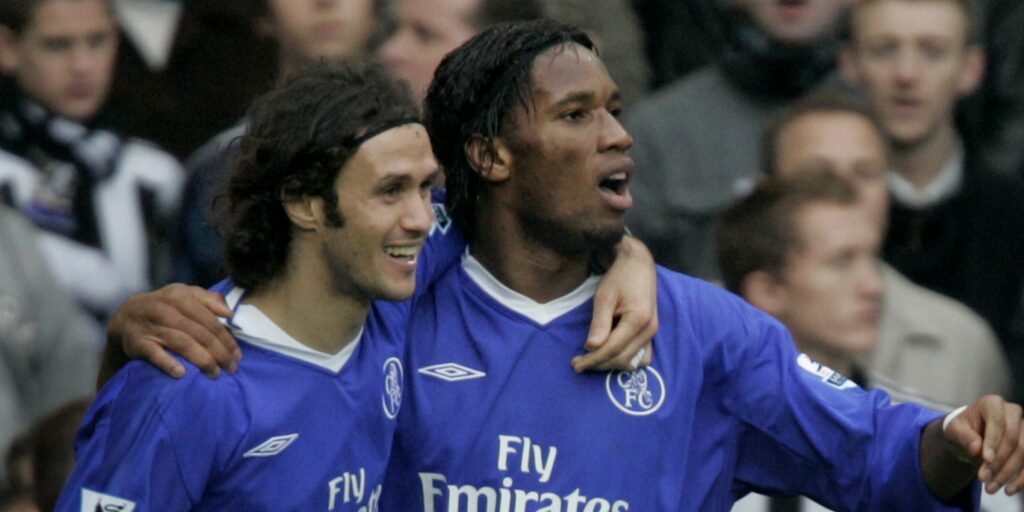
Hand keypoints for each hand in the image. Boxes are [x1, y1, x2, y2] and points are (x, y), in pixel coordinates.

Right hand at [107, 284, 238, 378]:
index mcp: (179, 297)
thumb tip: (230, 313)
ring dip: (202, 360)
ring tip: (215, 374)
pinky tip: (182, 374)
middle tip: (231, 368)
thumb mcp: (186, 295)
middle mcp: (165, 310)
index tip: (238, 355)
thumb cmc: (166, 306)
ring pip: (182, 343)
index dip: (226, 338)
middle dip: (219, 353)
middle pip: (199, 333)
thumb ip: (210, 300)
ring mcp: (150, 327)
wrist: (127, 315)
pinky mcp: (137, 342)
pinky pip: (154, 354)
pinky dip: (168, 363)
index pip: (209, 320)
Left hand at [573, 236, 657, 371]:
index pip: (613, 349)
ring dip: (611, 364)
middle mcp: (649, 330)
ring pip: (633, 361)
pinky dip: (624, 359)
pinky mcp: (652, 332)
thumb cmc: (619, 277)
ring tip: (592, 359)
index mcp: (638, 319)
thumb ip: (599, 323)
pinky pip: (641, 356)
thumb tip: (591, 348)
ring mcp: (653, 332)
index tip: (575, 365)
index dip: (593, 359)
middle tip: (578, 363)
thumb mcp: (604, 296)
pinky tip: (609, 355)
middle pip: (622, 358)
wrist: (638, 264)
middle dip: (599, 364)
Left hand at [944, 395, 1023, 493]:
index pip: (998, 422)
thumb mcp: (955, 430)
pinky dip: (1021, 478)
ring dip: (1009, 473)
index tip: (986, 460)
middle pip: (1013, 439)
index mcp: (992, 404)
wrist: (972, 434)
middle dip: (999, 462)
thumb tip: (977, 448)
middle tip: (983, 479)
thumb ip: (964, 436)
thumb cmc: (963, 428)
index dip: (994, 441)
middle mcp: (1013, 412)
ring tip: (991, 488)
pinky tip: (1009, 490)